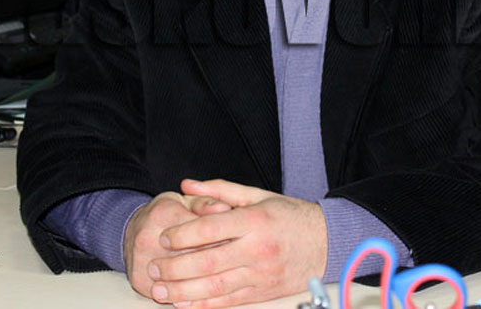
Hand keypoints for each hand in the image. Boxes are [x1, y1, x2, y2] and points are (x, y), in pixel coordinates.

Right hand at [123, 191, 230, 298]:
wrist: (130, 231)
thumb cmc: (167, 214)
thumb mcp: (186, 200)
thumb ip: (207, 203)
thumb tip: (225, 209)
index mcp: (164, 213)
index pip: (201, 230)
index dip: (225, 237)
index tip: (239, 242)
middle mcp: (148, 238)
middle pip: (193, 256)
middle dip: (219, 260)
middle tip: (237, 263)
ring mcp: (142, 262)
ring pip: (182, 279)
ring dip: (205, 281)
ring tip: (223, 277)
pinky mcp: (139, 282)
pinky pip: (169, 294)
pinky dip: (189, 295)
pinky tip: (205, 291)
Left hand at [148, 179, 327, 307]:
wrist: (326, 242)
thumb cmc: (290, 215)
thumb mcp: (258, 195)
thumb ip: (220, 190)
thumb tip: (188, 184)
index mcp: (254, 220)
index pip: (211, 228)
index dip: (183, 235)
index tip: (164, 238)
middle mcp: (257, 249)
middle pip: (208, 261)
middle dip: (175, 267)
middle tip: (154, 267)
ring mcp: (261, 273)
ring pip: (215, 286)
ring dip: (183, 290)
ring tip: (160, 290)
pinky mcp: (263, 292)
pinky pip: (229, 301)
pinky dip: (204, 304)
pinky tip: (185, 304)